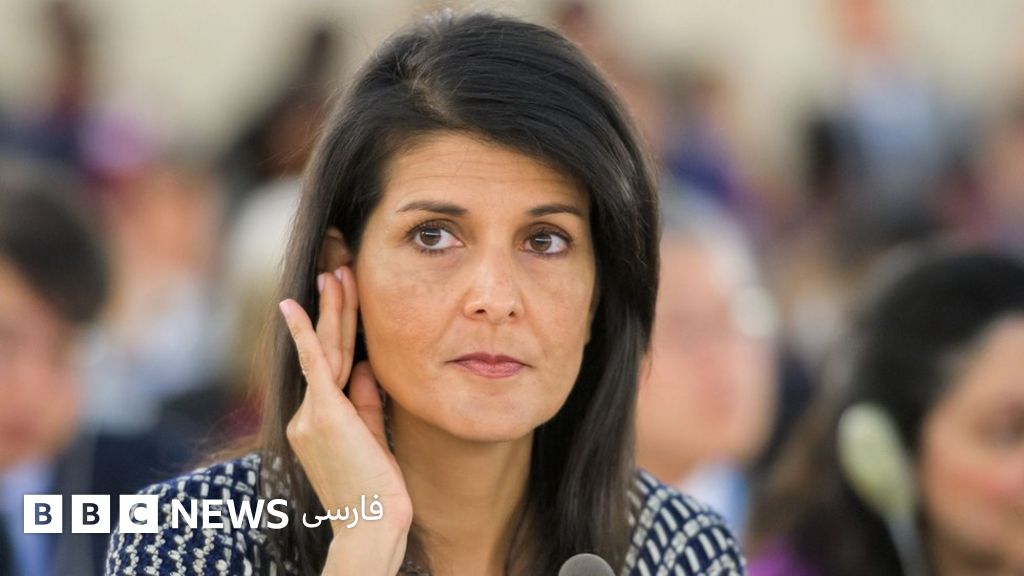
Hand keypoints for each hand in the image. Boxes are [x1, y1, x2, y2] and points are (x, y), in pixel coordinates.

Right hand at [279, 266, 411, 573]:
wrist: (371, 525)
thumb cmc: (377, 491)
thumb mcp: (372, 436)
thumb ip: (366, 400)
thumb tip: (367, 365)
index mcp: (318, 422)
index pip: (332, 367)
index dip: (337, 331)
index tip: (342, 300)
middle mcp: (307, 415)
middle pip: (325, 352)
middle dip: (332, 310)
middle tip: (336, 271)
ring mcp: (311, 414)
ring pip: (326, 352)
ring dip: (333, 311)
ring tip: (336, 274)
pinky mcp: (323, 414)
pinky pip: (315, 364)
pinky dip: (306, 333)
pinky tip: (296, 306)